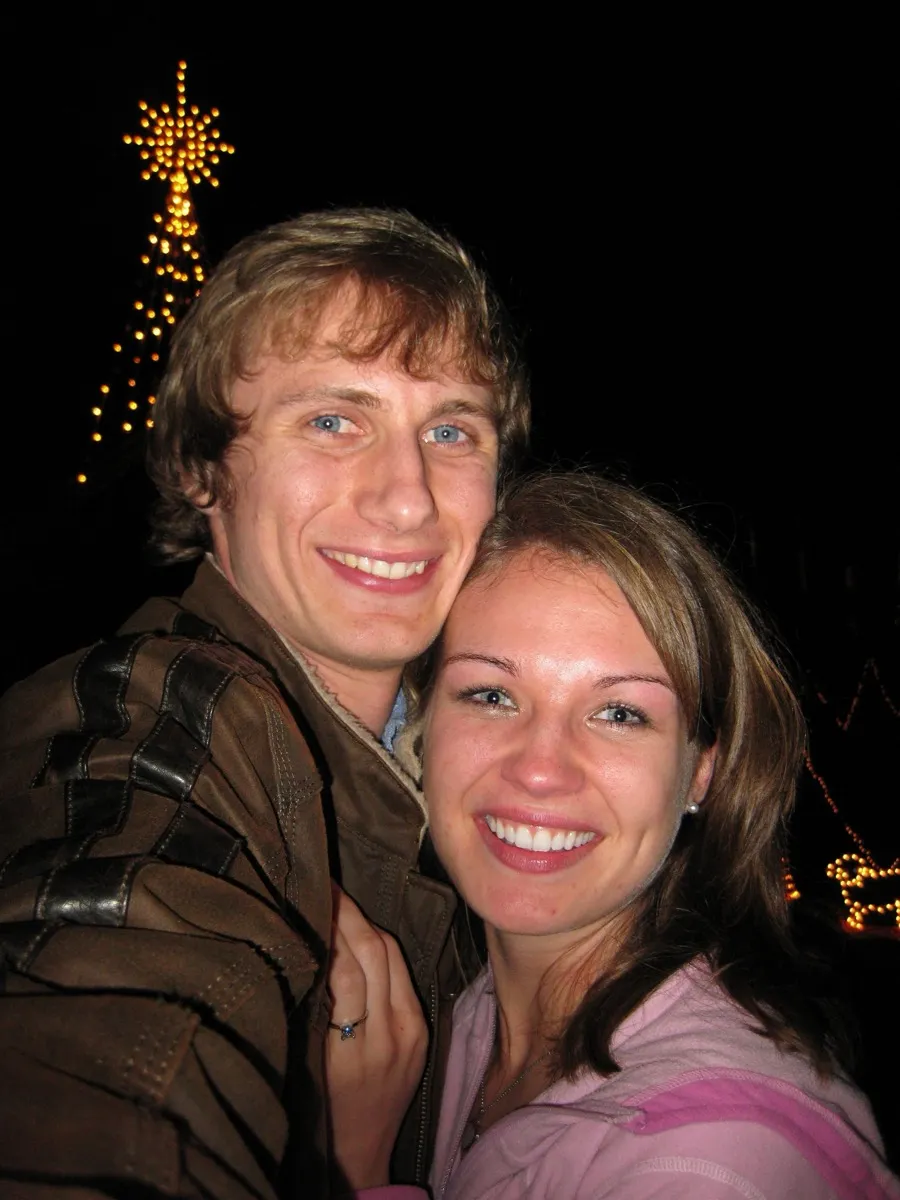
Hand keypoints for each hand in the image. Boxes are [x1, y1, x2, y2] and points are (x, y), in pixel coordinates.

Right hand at [324, 885, 427, 1189]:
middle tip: (325, 887)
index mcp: (350, 1052)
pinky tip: (360, 932)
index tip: (314, 895)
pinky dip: (380, 947)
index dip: (333, 925)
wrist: (359, 1155)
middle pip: (375, 953)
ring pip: (391, 955)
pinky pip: (402, 973)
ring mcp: (411, 1032)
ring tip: (338, 901)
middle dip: (349, 913)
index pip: (348, 969)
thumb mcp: (304, 1063)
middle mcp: (389, 1037)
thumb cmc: (317, 1112)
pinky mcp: (422, 1030)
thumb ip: (311, 1007)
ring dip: (365, 923)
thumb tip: (309, 943)